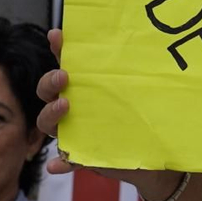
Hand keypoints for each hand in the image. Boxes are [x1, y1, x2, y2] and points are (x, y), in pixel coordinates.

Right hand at [36, 29, 182, 196]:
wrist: (155, 150)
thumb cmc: (142, 114)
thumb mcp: (137, 89)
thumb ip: (130, 69)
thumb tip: (127, 45)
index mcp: (84, 87)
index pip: (66, 63)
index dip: (58, 50)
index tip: (57, 36)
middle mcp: (74, 107)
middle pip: (46, 91)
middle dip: (50, 82)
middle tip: (65, 76)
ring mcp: (75, 131)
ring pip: (48, 122)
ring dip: (51, 114)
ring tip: (64, 107)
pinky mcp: (83, 156)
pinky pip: (66, 161)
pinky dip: (60, 163)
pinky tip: (56, 164)